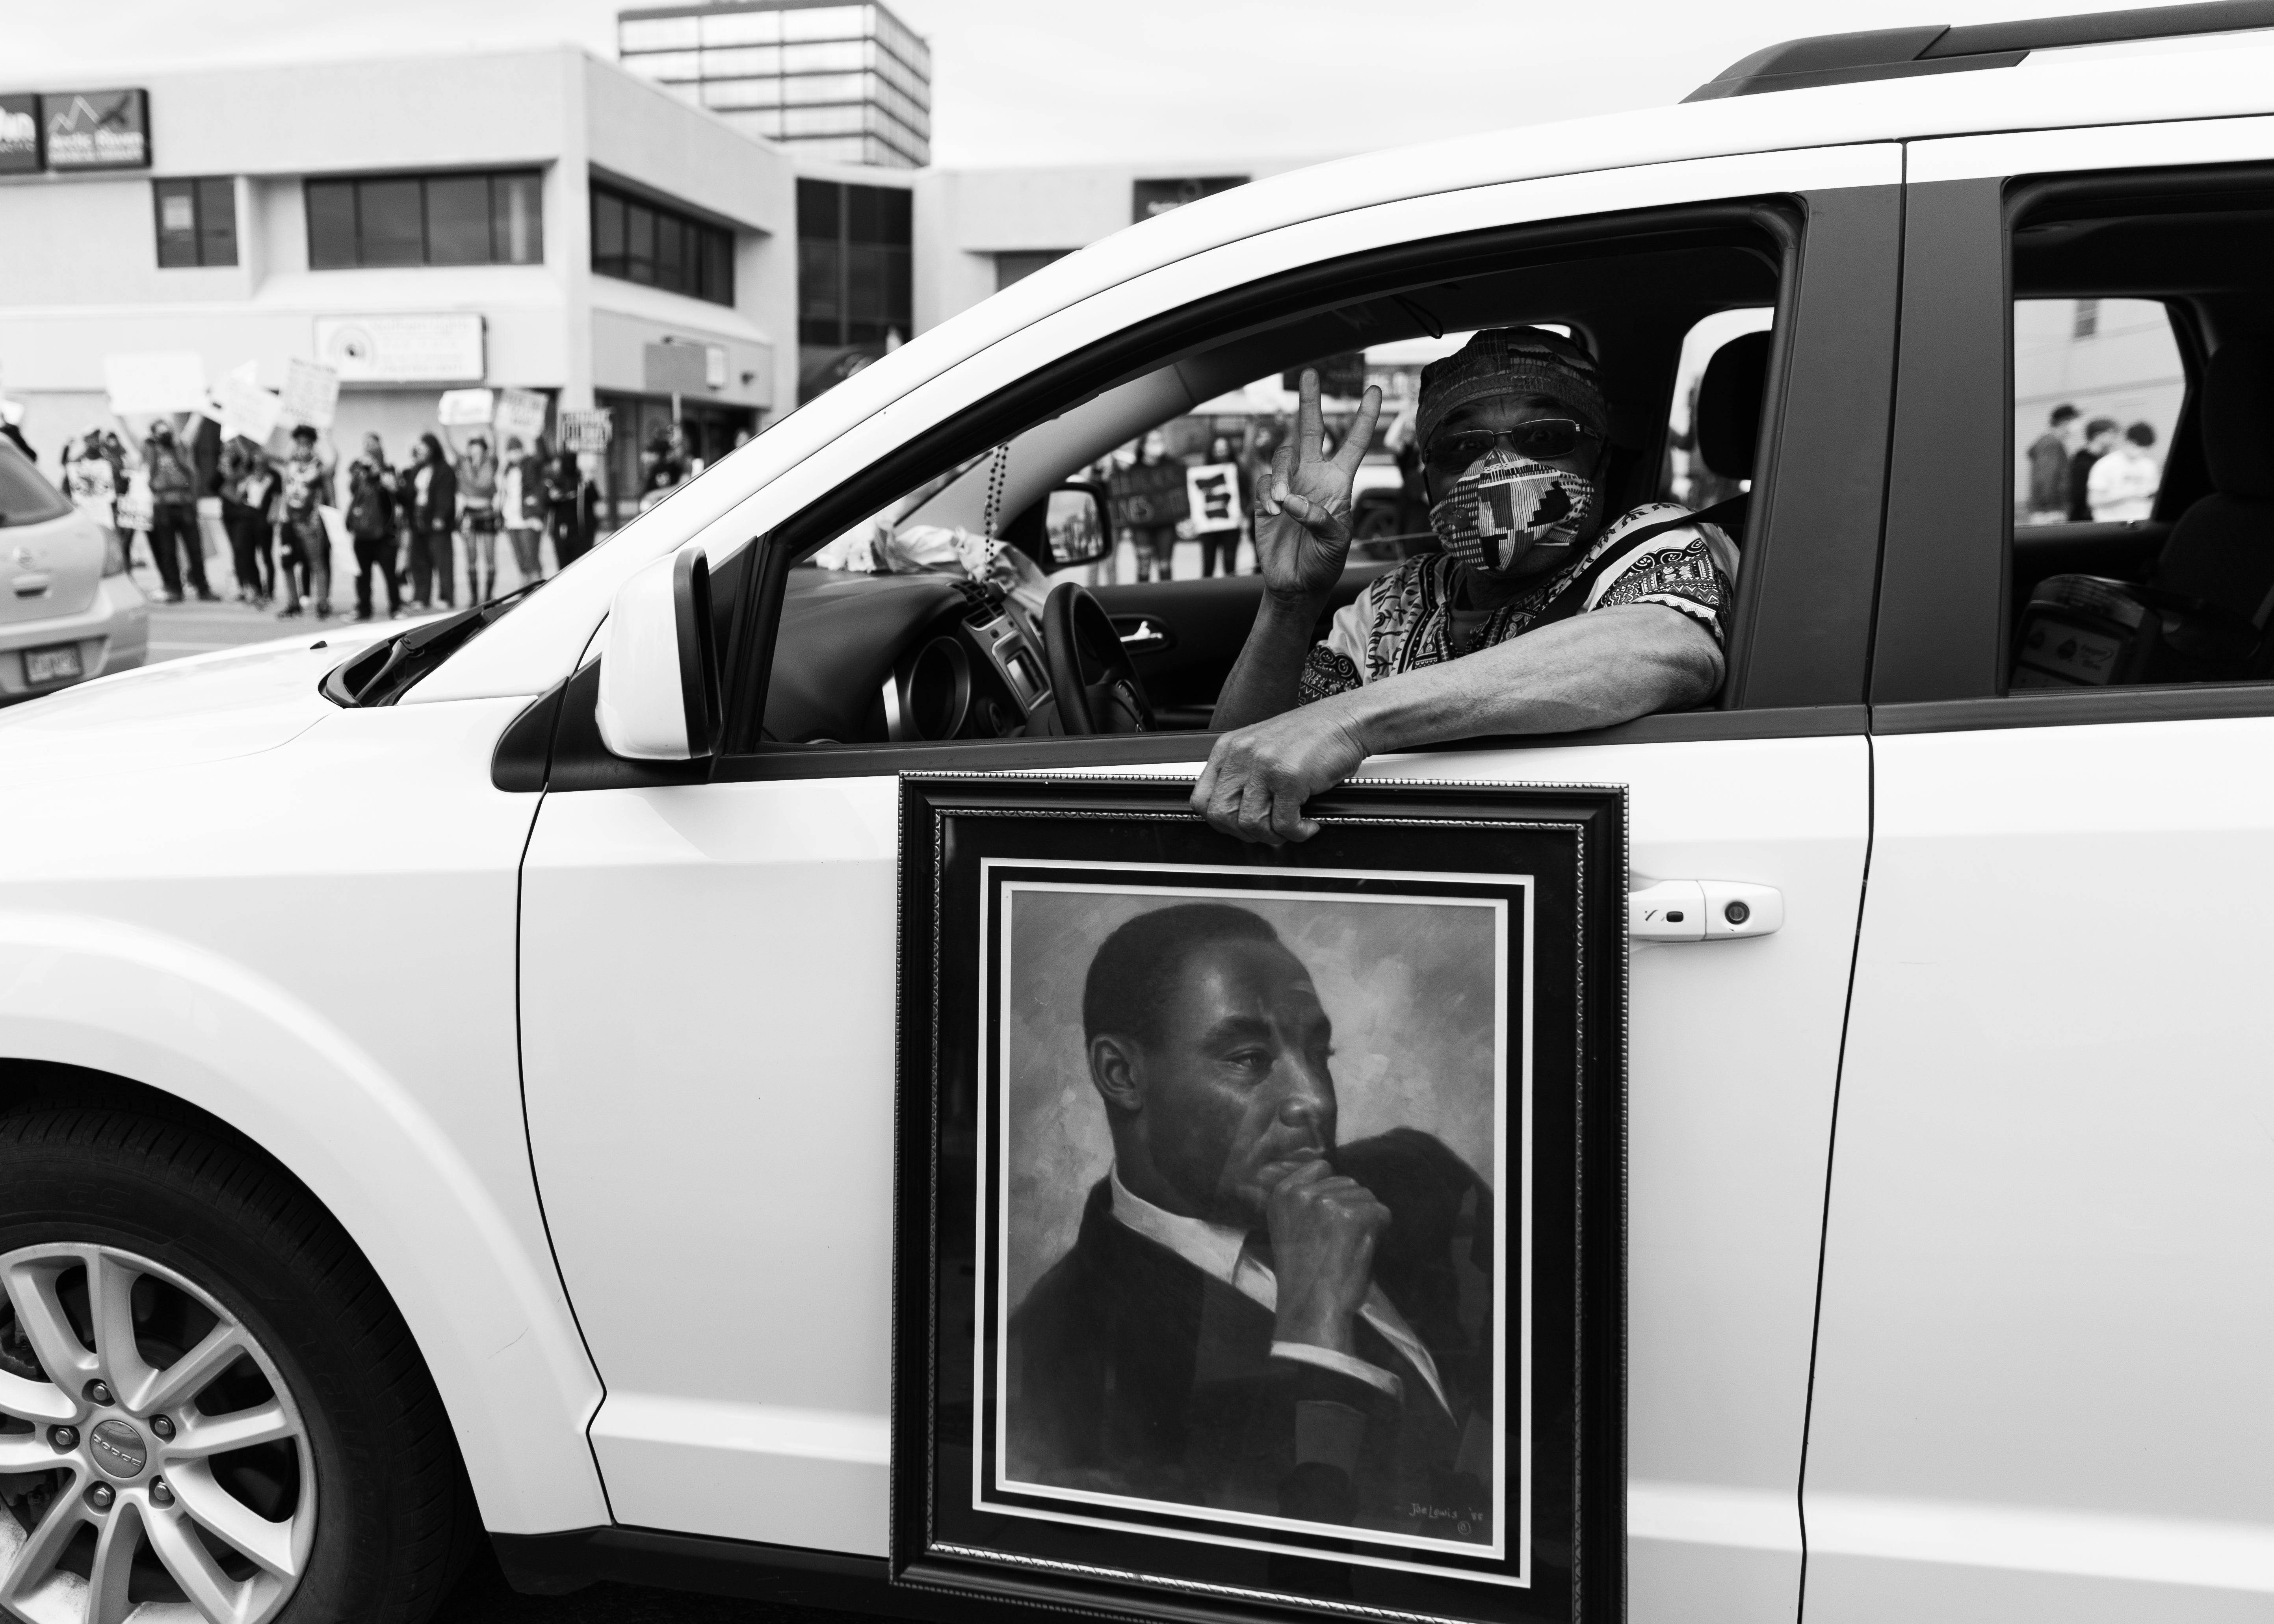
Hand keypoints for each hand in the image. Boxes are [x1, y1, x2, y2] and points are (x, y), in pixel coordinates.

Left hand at [1190, 700, 1369, 844]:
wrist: (1346, 720)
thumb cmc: (1312, 736)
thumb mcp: (1263, 749)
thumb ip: (1244, 775)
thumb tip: (1234, 816)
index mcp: (1229, 748)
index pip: (1201, 799)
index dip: (1219, 821)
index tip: (1239, 825)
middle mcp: (1241, 755)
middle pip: (1220, 816)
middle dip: (1244, 833)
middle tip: (1266, 831)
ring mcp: (1264, 766)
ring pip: (1250, 824)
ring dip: (1272, 835)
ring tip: (1291, 827)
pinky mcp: (1289, 778)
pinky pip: (1283, 824)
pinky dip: (1298, 833)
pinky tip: (1308, 824)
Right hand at [1253, 370, 1382, 606]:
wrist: (1296, 584)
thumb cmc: (1323, 563)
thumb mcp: (1335, 542)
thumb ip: (1320, 518)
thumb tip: (1294, 500)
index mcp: (1339, 483)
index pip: (1354, 444)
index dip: (1364, 418)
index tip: (1374, 391)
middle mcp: (1314, 477)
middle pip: (1313, 430)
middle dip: (1311, 403)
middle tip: (1310, 375)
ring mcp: (1289, 485)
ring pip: (1283, 454)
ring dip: (1280, 475)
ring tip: (1279, 503)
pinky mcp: (1265, 498)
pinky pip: (1262, 481)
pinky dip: (1265, 493)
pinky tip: (1272, 512)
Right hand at [1264, 1156, 1390, 1356]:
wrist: (1312, 1308)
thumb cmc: (1303, 1274)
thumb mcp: (1288, 1228)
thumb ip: (1304, 1202)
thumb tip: (1334, 1181)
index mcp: (1283, 1194)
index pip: (1321, 1167)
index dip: (1333, 1191)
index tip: (1330, 1217)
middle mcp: (1303, 1193)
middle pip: (1347, 1181)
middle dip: (1350, 1206)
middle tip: (1339, 1239)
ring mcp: (1328, 1202)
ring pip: (1366, 1195)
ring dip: (1365, 1218)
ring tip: (1347, 1246)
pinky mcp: (1354, 1216)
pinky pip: (1382, 1212)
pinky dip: (1379, 1230)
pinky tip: (1361, 1250)